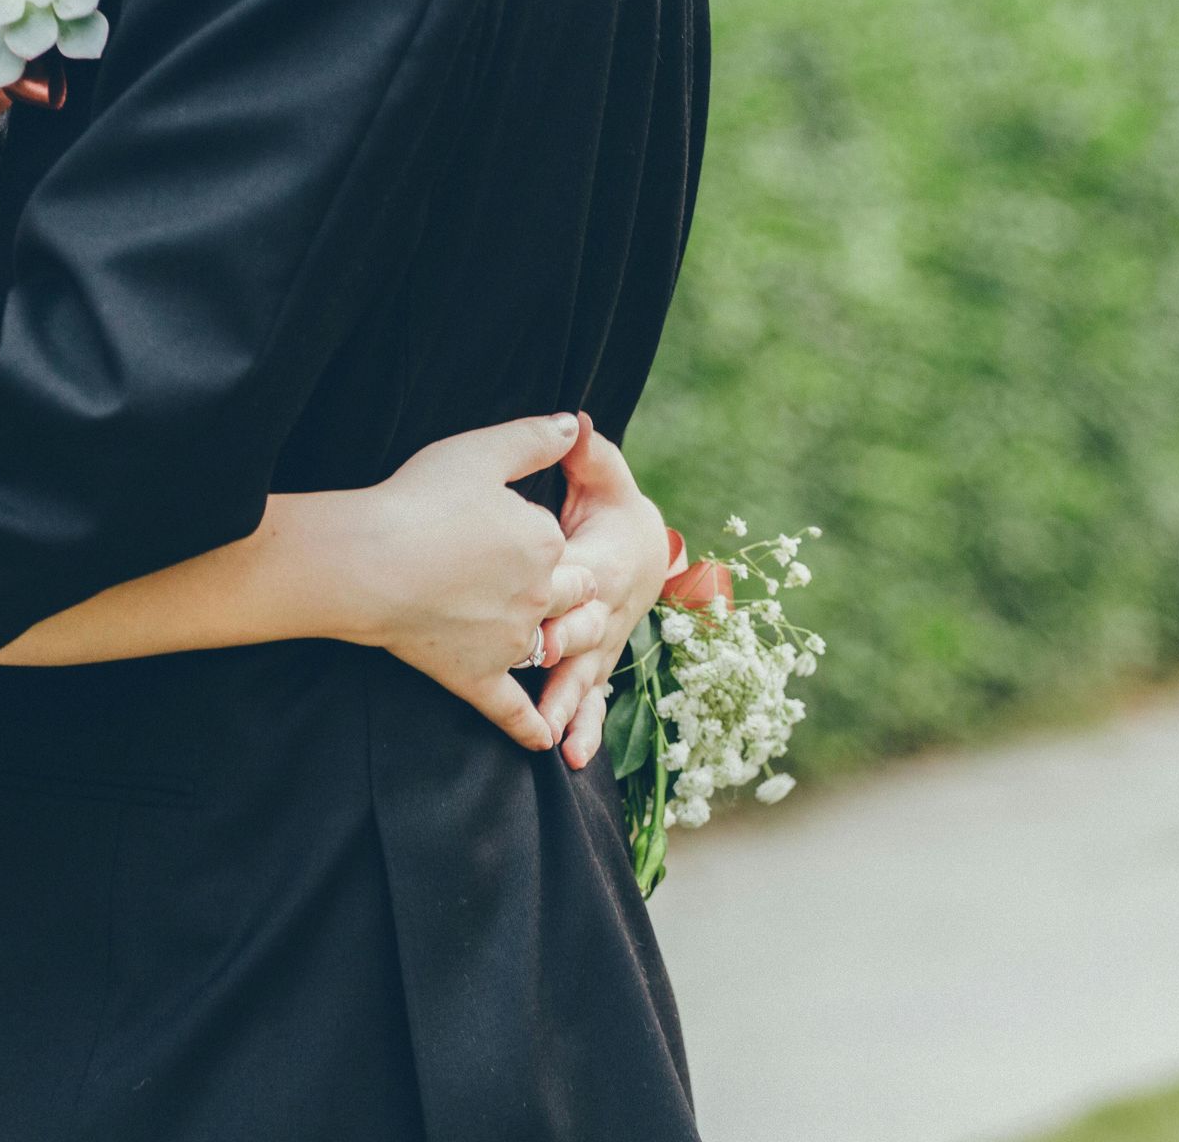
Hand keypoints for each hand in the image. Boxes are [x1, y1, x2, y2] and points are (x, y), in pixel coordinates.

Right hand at [347, 413, 594, 751]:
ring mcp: (510, 643)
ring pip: (545, 647)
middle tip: (532, 585)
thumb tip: (576, 422)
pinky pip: (512, 709)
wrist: (365, 561)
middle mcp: (539, 597)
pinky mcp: (477, 677)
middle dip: (563, 593)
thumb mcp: (481, 451)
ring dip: (551, 647)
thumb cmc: (417, 499)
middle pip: (568, 597)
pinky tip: (546, 740)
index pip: (561, 544)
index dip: (539, 538)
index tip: (505, 532)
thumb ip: (535, 437)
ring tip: (545, 645)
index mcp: (546, 544)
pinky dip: (531, 726)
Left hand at [539, 414, 669, 770]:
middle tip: (536, 667)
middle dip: (563, 650)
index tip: (535, 599)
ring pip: (590, 678)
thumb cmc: (613, 511)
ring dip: (575, 707)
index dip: (563, 590)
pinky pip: (595, 702)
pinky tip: (571, 758)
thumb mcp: (604, 478)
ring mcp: (603, 645)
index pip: (584, 578)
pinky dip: (587, 729)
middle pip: (585, 634)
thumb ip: (588, 454)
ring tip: (560, 738)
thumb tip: (575, 420)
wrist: (642, 551)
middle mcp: (608, 611)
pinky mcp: (596, 667)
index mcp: (604, 563)